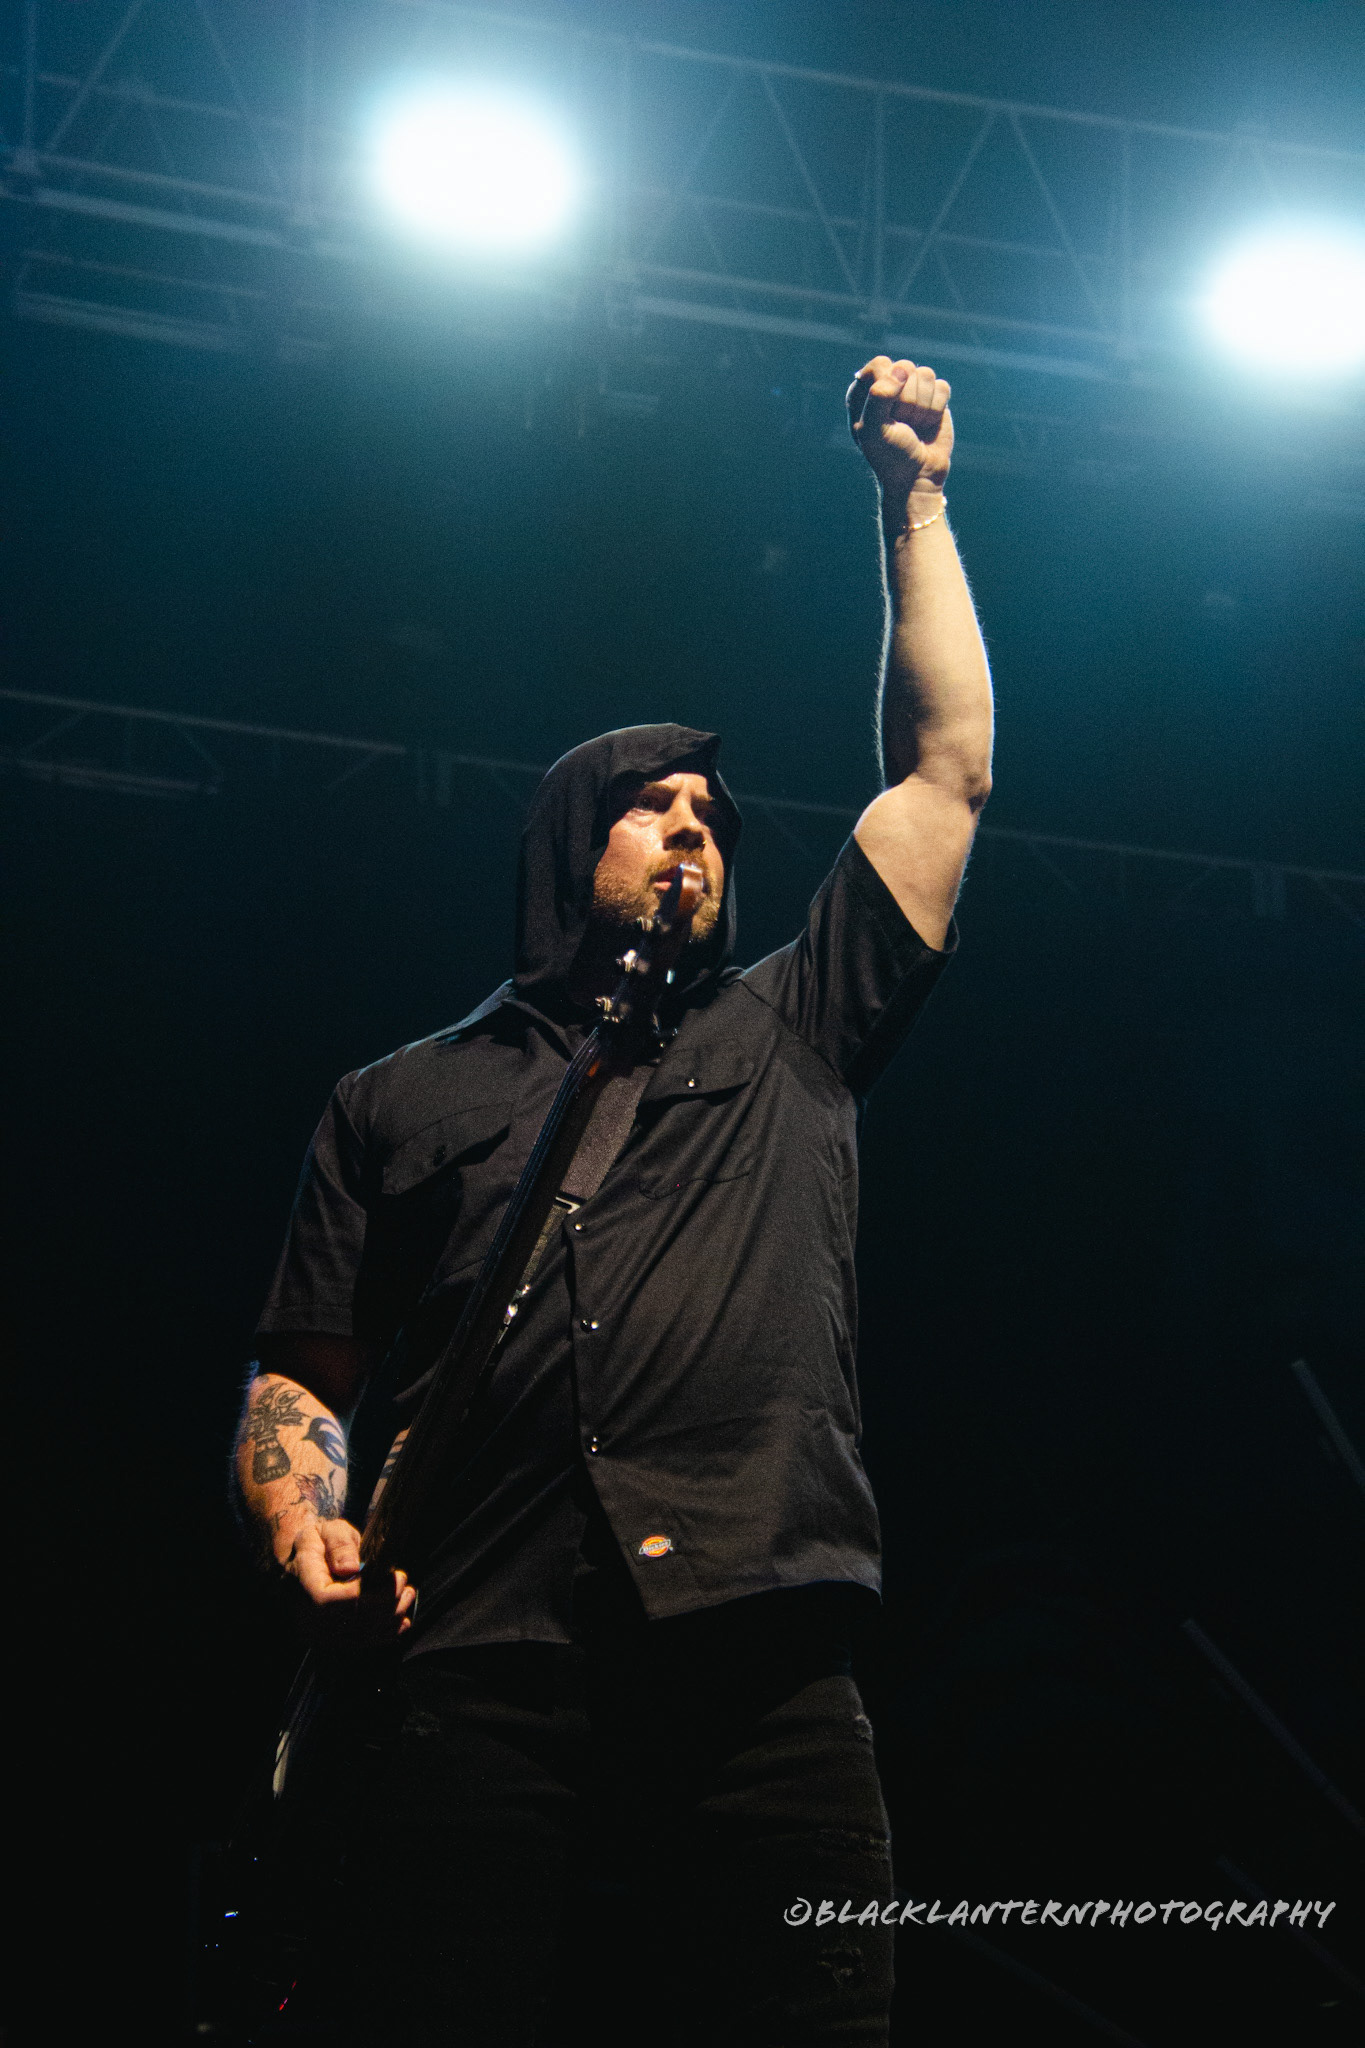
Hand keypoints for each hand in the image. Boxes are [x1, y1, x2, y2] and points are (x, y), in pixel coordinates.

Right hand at [278, 1514, 417, 1646]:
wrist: (301, 1564)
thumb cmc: (317, 1543)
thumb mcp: (326, 1530)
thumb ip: (339, 1544)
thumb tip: (350, 1568)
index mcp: (302, 1584)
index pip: (329, 1600)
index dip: (364, 1593)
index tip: (392, 1577)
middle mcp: (305, 1615)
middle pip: (350, 1621)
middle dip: (386, 1604)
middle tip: (405, 1584)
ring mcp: (316, 1632)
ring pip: (358, 1635)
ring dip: (390, 1619)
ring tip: (407, 1596)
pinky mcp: (329, 1640)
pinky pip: (359, 1643)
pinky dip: (383, 1634)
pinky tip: (400, 1621)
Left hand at [847, 357, 952, 498]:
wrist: (917, 477)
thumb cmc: (890, 456)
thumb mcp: (873, 431)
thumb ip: (879, 397)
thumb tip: (901, 370)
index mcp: (865, 390)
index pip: (880, 364)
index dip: (888, 386)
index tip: (888, 413)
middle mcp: (888, 385)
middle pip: (905, 367)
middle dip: (906, 400)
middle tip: (901, 423)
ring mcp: (912, 389)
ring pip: (925, 374)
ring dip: (922, 407)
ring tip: (913, 425)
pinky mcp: (934, 397)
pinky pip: (942, 386)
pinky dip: (936, 408)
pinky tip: (927, 424)